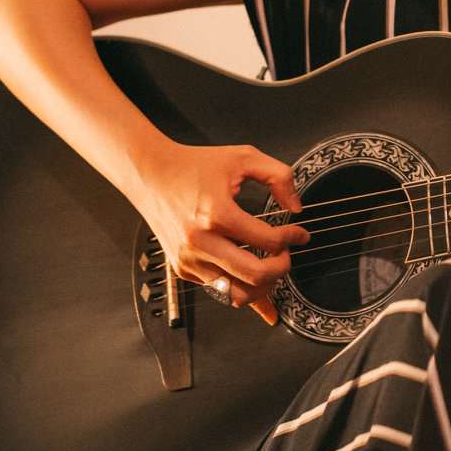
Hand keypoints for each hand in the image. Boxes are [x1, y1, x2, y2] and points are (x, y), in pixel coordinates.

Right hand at [130, 142, 306, 324]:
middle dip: (281, 269)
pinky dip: (239, 287)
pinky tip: (252, 279)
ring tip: (270, 269)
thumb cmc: (195, 165)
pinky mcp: (182, 268)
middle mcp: (200, 242)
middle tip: (286, 256)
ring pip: (235, 294)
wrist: (150, 174)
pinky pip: (218, 290)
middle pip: (255, 276)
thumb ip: (279, 176)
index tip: (299, 234)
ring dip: (261, 286)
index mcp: (216, 213)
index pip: (268, 241)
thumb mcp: (243, 157)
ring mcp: (188, 259)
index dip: (292, 238)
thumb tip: (295, 208)